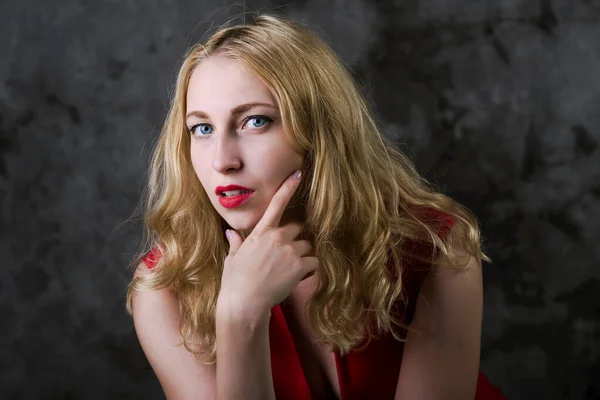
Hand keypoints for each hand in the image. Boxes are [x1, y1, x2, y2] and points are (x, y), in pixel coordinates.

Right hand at [217, 170, 318, 317]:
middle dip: (294, 239)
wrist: (244, 303)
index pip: (276, 204)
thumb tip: (230, 233)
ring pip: (306, 246)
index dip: (288, 187)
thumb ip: (236, 243)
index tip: (299, 174)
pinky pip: (314, 262)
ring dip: (302, 255)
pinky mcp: (299, 265)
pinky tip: (297, 279)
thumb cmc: (235, 282)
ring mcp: (289, 250)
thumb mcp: (232, 259)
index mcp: (260, 233)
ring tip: (288, 271)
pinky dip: (309, 270)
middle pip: (297, 228)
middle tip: (286, 256)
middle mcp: (276, 237)